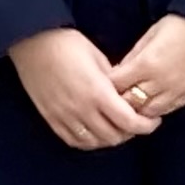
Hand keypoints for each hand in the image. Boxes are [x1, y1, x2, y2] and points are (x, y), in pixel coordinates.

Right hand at [9, 27, 158, 149]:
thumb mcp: (98, 57)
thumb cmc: (66, 43)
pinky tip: (95, 133)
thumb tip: (124, 93)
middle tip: (136, 123)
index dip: (146, 126)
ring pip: (94, 143)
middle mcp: (81, 109)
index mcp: (97, 92)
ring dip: (110, 139)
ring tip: (116, 128)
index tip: (153, 121)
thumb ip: (113, 80)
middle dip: (130, 133)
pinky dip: (89, 141)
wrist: (31, 41)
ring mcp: (64, 116)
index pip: (129, 122)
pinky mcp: (51, 118)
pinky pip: (73, 140)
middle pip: (113, 137)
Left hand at [108, 14, 184, 121]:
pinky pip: (169, 110)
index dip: (108, 85)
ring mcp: (178, 91)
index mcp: (148, 63)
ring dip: (139, 109)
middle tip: (114, 99)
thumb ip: (135, 54)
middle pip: (130, 103)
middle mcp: (161, 82)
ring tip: (132, 105)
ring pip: (149, 112)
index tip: (103, 83)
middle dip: (120, 101)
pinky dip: (158, 110)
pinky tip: (153, 104)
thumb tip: (120, 70)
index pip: (117, 84)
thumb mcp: (153, 33)